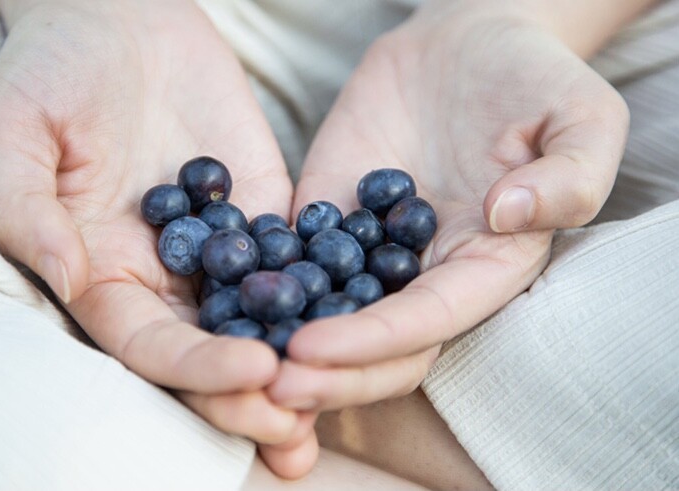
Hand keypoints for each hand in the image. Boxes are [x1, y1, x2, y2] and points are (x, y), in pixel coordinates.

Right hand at [0, 0, 315, 475]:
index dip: (197, 367)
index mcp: (105, 276)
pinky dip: (334, 290)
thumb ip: (26, 209)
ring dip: (304, 361)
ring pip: (265, 320)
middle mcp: (167, 278)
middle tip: (303, 422)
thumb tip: (64, 276)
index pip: (150, 345)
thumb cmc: (52, 70)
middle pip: (213, 352)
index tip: (254, 371)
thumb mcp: (17, 130)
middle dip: (256, 393)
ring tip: (347, 392)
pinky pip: (303, 257)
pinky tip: (373, 314)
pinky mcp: (266, 213)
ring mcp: (222, 250)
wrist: (118, 20)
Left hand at [268, 5, 628, 409]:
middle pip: (375, 342)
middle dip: (324, 367)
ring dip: (282, 340)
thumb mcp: (582, 116)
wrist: (467, 42)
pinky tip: (216, 294)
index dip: (375, 342)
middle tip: (264, 377)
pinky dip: (257, 280)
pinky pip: (290, 255)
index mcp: (487, 266)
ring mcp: (370, 248)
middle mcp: (425, 272)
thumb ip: (569, 174)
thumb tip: (509, 215)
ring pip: (326, 312)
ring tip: (228, 355)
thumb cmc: (535, 78)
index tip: (313, 348)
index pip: (431, 322)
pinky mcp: (327, 215)